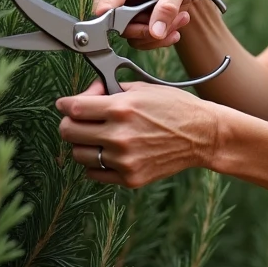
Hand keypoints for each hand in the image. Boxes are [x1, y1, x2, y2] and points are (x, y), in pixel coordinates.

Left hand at [56, 80, 220, 187]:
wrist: (202, 135)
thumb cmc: (175, 107)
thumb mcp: (144, 88)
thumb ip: (111, 89)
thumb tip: (86, 95)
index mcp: (121, 108)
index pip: (73, 108)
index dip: (65, 104)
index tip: (65, 104)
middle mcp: (119, 135)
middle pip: (68, 132)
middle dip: (70, 123)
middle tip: (79, 120)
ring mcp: (123, 159)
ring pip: (78, 154)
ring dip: (83, 143)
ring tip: (99, 137)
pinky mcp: (129, 178)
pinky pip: (94, 172)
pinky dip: (97, 162)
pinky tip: (110, 152)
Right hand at [93, 0, 210, 49]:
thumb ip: (168, 6)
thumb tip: (155, 32)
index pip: (107, 3)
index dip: (115, 21)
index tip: (130, 30)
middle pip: (115, 22)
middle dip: (147, 28)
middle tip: (176, 21)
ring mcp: (118, 5)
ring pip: (127, 33)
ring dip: (155, 34)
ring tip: (180, 20)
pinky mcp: (124, 19)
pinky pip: (134, 39)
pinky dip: (155, 38)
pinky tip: (172, 28)